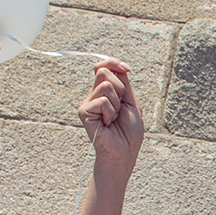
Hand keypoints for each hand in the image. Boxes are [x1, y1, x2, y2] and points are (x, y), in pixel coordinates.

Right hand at [78, 60, 143, 184]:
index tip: (127, 68)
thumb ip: (123, 83)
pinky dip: (110, 112)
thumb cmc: (129, 131)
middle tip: (120, 109)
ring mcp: (88, 102)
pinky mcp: (83, 111)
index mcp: (106, 91)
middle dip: (120, 89)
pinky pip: (102, 100)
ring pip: (105, 85)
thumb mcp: (131, 102)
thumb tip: (120, 66)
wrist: (124, 152)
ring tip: (114, 118)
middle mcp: (94, 94)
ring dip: (117, 103)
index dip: (114, 63)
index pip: (105, 66)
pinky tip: (107, 123)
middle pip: (105, 71)